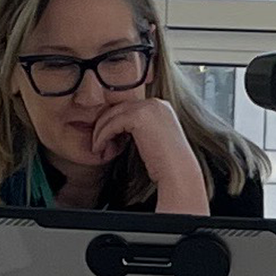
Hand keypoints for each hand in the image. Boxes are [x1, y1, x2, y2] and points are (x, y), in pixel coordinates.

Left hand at [89, 99, 204, 204]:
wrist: (178, 173)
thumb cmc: (167, 164)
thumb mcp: (154, 140)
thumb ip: (141, 129)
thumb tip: (120, 131)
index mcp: (161, 107)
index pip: (129, 108)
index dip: (115, 123)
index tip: (108, 140)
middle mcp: (156, 103)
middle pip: (119, 109)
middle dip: (105, 126)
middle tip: (98, 144)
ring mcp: (148, 108)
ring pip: (113, 115)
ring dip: (100, 132)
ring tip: (98, 148)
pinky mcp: (139, 116)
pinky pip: (112, 124)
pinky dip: (102, 137)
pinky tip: (100, 149)